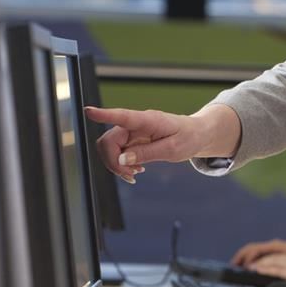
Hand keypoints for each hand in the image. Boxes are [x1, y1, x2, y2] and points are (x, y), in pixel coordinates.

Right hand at [84, 104, 237, 182]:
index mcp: (148, 120)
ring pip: (109, 148)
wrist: (197, 135)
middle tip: (130, 175)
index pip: (122, 116)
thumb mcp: (173, 149)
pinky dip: (121, 164)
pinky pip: (117, 152)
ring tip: (134, 174)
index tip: (88, 111)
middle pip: (109, 141)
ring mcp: (132, 131)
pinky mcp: (132, 139)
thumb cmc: (188, 138)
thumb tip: (121, 159)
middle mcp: (136, 124)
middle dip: (112, 161)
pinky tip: (135, 170)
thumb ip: (147, 154)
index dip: (104, 115)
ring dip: (116, 165)